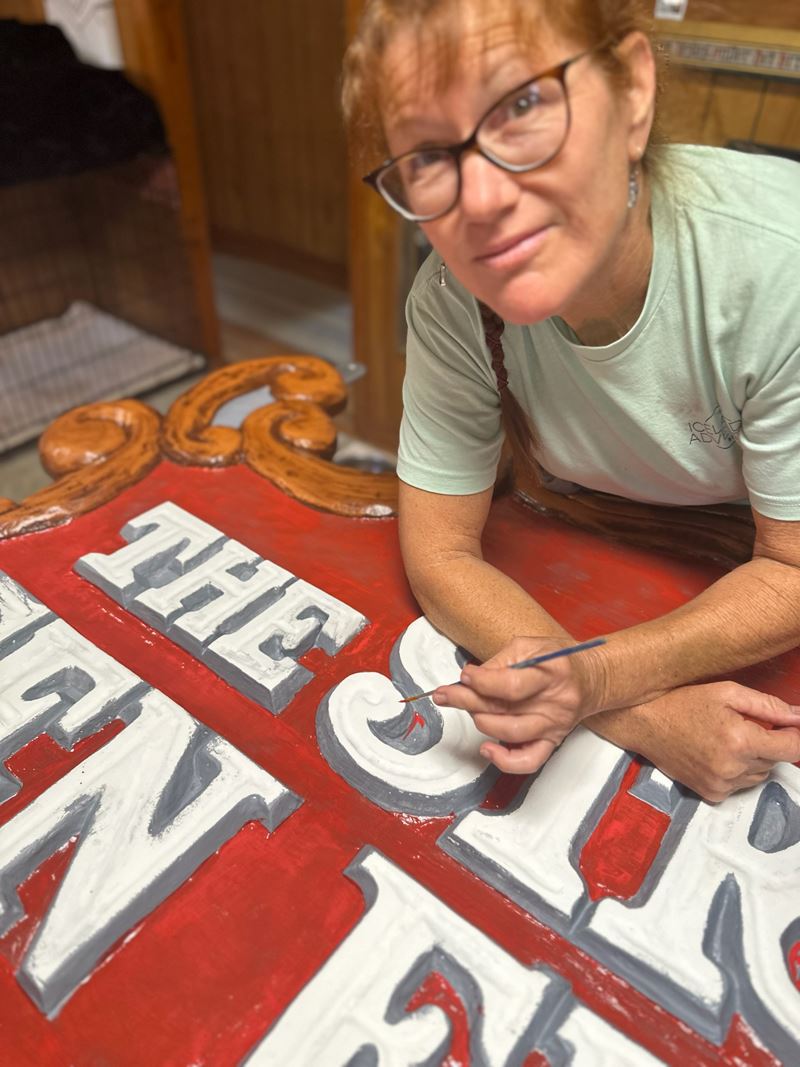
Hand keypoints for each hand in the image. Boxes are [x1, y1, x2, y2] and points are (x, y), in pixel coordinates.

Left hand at [433, 635, 603, 773]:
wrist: (591, 680)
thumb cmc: (558, 660)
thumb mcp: (531, 646)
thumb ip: (501, 661)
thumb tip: (471, 678)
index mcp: (551, 672)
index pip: (510, 684)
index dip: (482, 681)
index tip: (464, 675)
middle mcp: (554, 702)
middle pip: (504, 708)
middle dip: (466, 700)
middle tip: (444, 694)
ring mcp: (554, 725)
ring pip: (511, 733)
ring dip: (480, 721)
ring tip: (466, 709)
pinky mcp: (552, 742)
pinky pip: (528, 761)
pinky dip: (504, 760)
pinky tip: (487, 748)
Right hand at [593, 681, 799, 802]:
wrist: (643, 724)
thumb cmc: (682, 703)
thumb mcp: (726, 692)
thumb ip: (768, 705)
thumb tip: (799, 716)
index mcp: (740, 740)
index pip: (792, 748)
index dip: (794, 735)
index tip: (787, 727)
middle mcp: (733, 767)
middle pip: (775, 760)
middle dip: (767, 743)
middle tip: (741, 725)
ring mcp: (721, 784)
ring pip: (759, 774)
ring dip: (753, 758)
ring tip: (725, 739)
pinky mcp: (711, 794)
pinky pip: (740, 785)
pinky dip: (736, 771)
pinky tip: (715, 753)